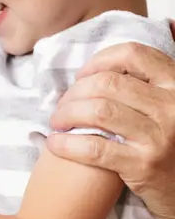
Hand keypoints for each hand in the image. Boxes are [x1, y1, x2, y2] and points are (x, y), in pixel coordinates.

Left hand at [48, 36, 174, 218]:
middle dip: (74, 92)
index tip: (81, 76)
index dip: (100, 60)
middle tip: (61, 106)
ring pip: (98, 110)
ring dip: (66, 114)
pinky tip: (55, 144)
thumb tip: (89, 72)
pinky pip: (95, 147)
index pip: (134, 54)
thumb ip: (138, 87)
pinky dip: (67, 143)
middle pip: (108, 82)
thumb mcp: (163, 109)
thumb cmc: (163, 145)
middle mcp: (173, 107)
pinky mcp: (145, 164)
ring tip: (56, 123)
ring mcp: (161, 135)